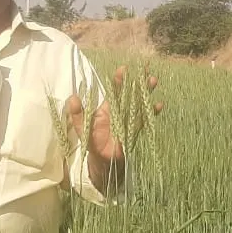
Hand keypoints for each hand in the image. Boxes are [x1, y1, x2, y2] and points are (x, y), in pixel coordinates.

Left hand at [65, 65, 162, 189]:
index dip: (118, 80)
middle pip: (130, 93)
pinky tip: (159, 105)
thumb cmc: (91, 144)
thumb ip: (77, 115)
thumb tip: (72, 98)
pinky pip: (144, 120)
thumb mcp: (81, 129)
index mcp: (106, 109)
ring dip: (146, 92)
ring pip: (139, 103)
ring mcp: (128, 121)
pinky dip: (151, 113)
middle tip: (146, 69)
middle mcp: (118, 112)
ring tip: (153, 80)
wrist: (101, 163)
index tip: (123, 69)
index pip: (113, 91)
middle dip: (138, 81)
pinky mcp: (134, 131)